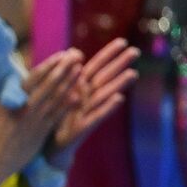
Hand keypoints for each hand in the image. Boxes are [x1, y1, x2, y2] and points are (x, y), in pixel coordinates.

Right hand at [0, 50, 82, 186]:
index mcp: (9, 103)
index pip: (33, 80)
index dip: (49, 66)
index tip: (60, 56)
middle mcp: (25, 111)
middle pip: (49, 85)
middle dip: (64, 69)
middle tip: (76, 55)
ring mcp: (34, 124)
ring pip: (56, 100)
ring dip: (69, 83)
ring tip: (81, 69)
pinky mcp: (39, 137)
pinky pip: (56, 118)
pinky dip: (67, 107)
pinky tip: (78, 97)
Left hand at [47, 37, 139, 160]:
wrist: (50, 144)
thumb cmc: (57, 116)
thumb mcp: (60, 92)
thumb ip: (69, 74)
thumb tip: (73, 51)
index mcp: (79, 87)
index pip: (95, 67)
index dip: (108, 55)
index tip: (123, 42)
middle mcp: (86, 98)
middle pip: (104, 78)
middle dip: (119, 65)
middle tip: (136, 52)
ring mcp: (87, 111)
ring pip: (104, 95)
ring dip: (118, 84)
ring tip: (133, 73)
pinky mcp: (83, 126)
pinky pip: (97, 116)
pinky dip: (107, 107)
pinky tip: (119, 99)